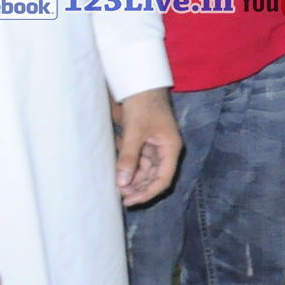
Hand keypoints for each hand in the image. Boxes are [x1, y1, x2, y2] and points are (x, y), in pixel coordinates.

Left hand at [112, 87, 181, 205]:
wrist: (140, 83)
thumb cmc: (143, 104)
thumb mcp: (135, 131)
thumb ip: (128, 158)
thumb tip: (122, 184)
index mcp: (170, 148)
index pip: (163, 179)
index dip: (147, 193)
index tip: (129, 201)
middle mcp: (165, 150)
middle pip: (153, 177)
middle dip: (137, 186)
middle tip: (117, 192)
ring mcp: (154, 145)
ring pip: (143, 170)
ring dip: (129, 176)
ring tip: (113, 179)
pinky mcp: (143, 141)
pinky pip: (135, 159)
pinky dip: (125, 164)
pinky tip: (114, 160)